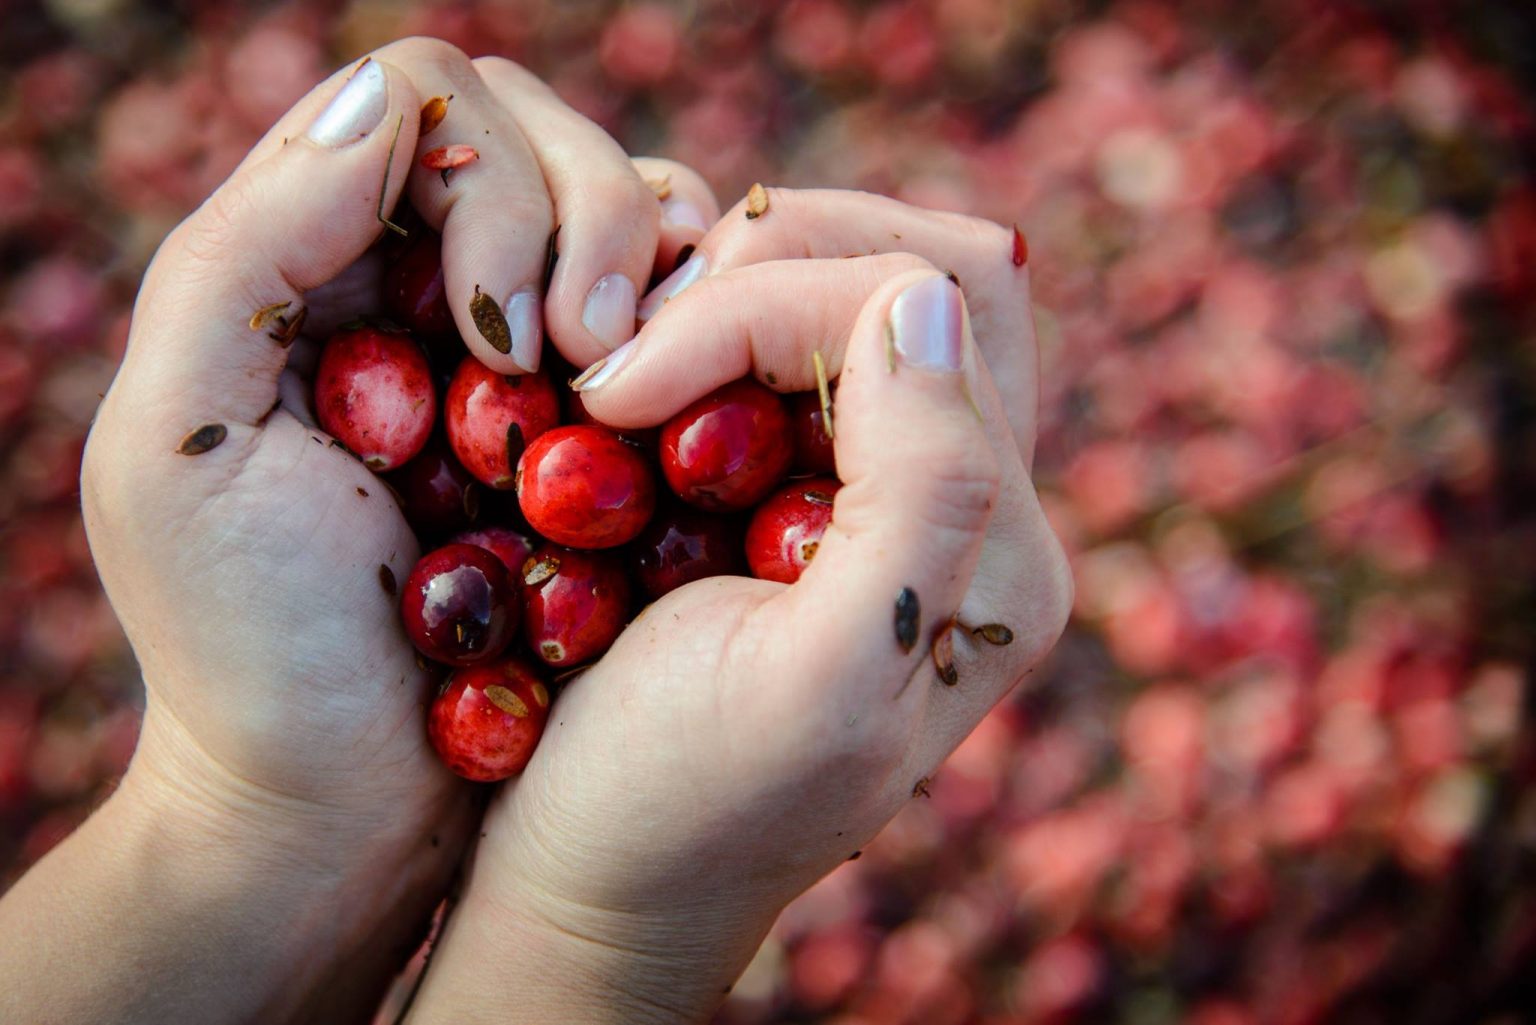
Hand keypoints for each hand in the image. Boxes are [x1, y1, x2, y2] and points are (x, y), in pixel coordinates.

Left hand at [0, 40, 695, 1024]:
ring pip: (626, 207)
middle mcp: (422, 282)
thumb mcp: (188, 445)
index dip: (492, 184)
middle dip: (585, 222)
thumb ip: (248, 248)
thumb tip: (386, 103)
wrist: (349, 809)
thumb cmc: (253, 647)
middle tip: (582, 362)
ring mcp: (519, 350)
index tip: (507, 336)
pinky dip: (698, 324)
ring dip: (649, 272)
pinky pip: (677, 309)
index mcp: (313, 264)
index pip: (426, 109)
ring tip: (629, 390)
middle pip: (541, 137)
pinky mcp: (600, 422)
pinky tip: (676, 402)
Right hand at [407, 188, 1073, 1022]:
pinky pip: (812, 345)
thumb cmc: (674, 802)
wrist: (600, 885)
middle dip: (777, 260)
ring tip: (638, 354)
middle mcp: (979, 508)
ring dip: (749, 284)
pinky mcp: (826, 490)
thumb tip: (924, 302)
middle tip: (644, 334)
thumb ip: (924, 494)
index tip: (617, 391)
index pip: (923, 308)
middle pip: (933, 269)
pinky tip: (651, 373)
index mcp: (1002, 551)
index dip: (759, 309)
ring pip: (875, 288)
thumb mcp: (813, 674)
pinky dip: (726, 322)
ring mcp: (905, 492)